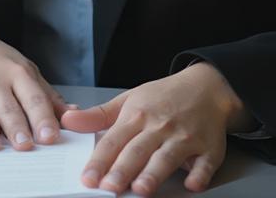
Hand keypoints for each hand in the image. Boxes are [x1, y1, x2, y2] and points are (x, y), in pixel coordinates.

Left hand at [60, 62, 245, 194]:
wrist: (206, 87)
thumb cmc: (163, 98)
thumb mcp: (129, 100)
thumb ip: (98, 116)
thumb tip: (67, 120)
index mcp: (138, 114)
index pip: (114, 140)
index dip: (100, 160)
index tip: (88, 178)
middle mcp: (160, 126)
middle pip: (138, 150)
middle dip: (123, 170)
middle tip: (109, 188)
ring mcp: (185, 137)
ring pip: (167, 157)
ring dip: (154, 172)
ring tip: (141, 189)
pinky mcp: (209, 148)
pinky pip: (205, 163)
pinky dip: (199, 173)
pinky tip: (192, 184)